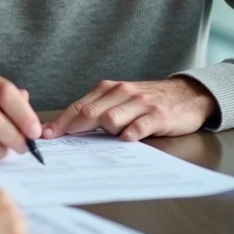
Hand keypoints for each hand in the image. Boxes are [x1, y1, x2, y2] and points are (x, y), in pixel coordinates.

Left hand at [42, 78, 217, 141]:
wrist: (187, 94)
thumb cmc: (148, 101)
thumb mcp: (121, 100)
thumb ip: (99, 111)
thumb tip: (68, 129)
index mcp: (108, 90)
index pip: (78, 107)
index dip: (60, 122)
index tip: (46, 136)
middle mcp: (121, 93)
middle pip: (90, 113)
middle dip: (72, 129)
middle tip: (60, 143)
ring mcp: (140, 104)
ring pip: (111, 118)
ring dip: (103, 132)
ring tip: (99, 143)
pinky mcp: (158, 115)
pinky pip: (140, 125)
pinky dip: (131, 133)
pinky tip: (126, 140)